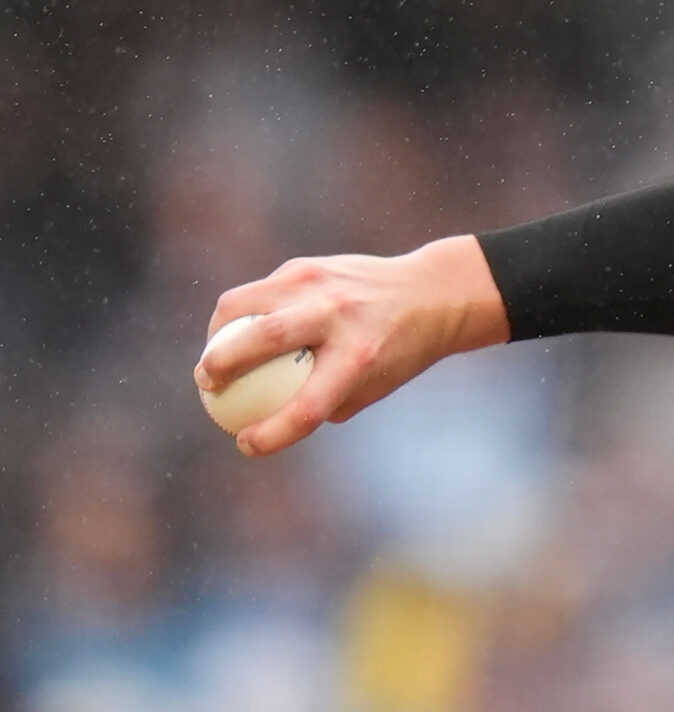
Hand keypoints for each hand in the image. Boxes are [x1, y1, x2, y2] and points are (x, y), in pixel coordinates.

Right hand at [196, 235, 509, 455]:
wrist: (430, 293)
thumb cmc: (400, 350)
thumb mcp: (376, 384)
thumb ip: (330, 402)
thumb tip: (274, 419)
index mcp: (361, 357)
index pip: (308, 406)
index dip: (272, 433)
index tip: (247, 445)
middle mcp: (338, 316)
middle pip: (264, 340)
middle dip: (221, 365)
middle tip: (206, 386)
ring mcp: (319, 285)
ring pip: (244, 304)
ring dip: (216, 332)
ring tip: (210, 356)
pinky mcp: (306, 265)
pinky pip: (259, 292)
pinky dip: (240, 314)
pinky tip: (234, 331)